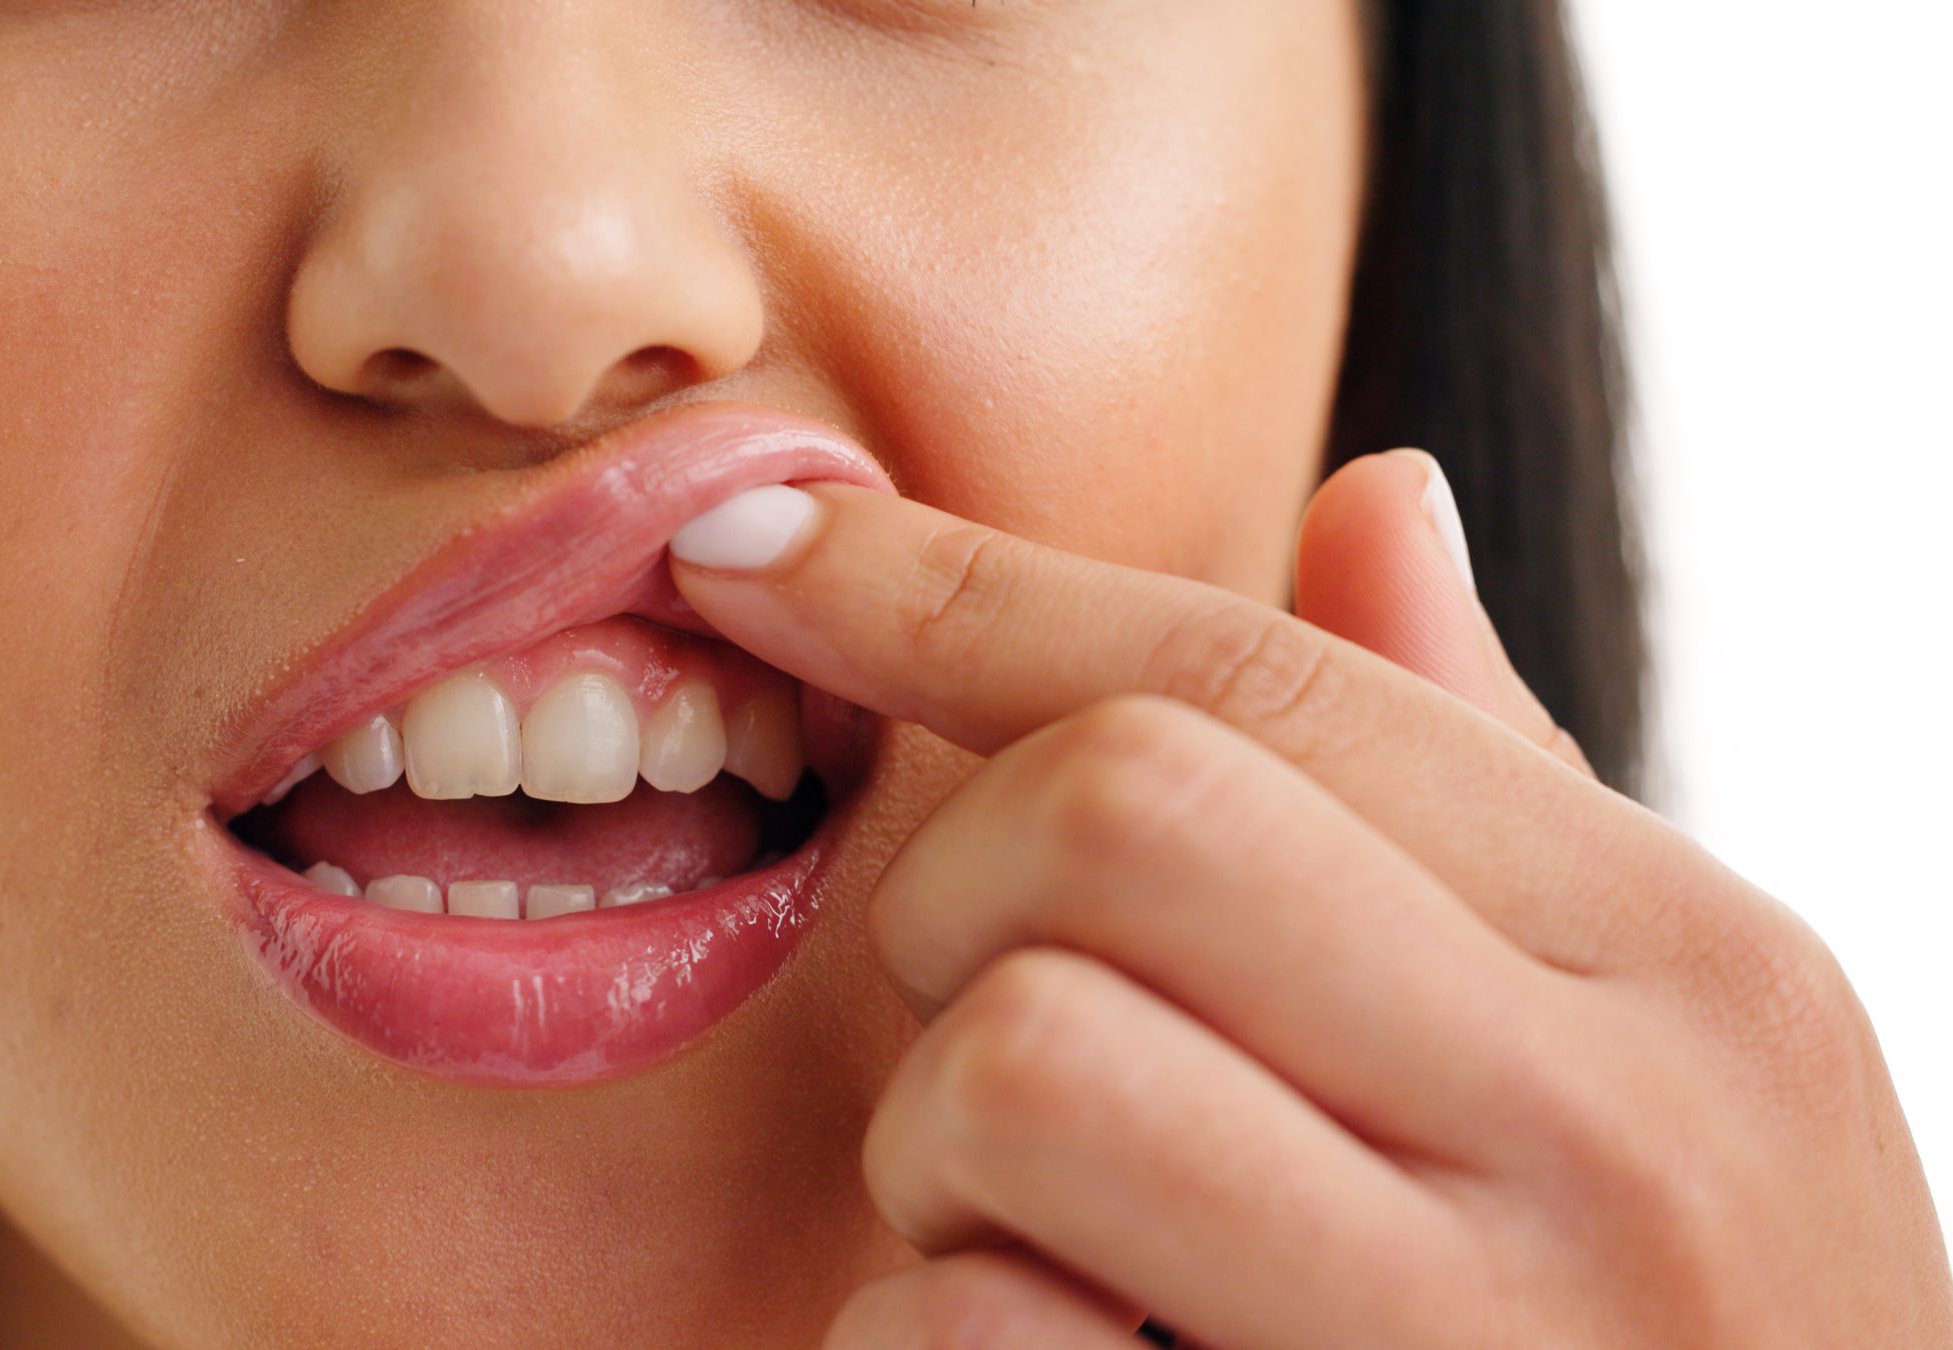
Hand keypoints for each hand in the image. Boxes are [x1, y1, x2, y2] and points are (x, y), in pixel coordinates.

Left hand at [667, 455, 1952, 1346]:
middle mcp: (1618, 1138)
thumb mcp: (1650, 1058)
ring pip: (1019, 1060)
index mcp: (1692, 968)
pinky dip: (926, 1341)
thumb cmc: (1658, 1337)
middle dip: (959, 900)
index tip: (750, 538)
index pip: (1247, 678)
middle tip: (990, 1022)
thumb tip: (1376, 495)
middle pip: (1110, 812)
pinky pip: (972, 1338)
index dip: (952, 588)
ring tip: (1040, 1237)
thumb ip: (1487, 792)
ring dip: (938, 1152)